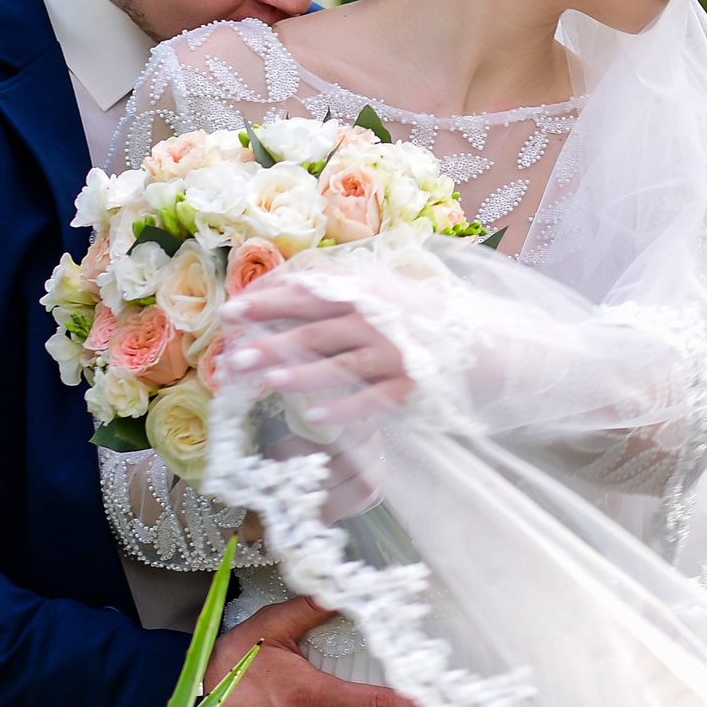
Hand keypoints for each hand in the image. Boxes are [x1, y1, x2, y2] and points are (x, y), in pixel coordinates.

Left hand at [221, 282, 411, 425]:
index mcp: (362, 292)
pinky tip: (316, 418)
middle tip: (235, 357)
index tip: (231, 312)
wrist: (475, 338)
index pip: (306, 294)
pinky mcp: (408, 386)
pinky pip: (373, 399)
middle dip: (273, 344)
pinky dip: (345, 408)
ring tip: (268, 383)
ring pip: (342, 365)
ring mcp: (393, 355)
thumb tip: (280, 289)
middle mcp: (375, 321)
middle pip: (316, 332)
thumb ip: (334, 288)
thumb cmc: (410, 314)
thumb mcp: (376, 288)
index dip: (267, 302)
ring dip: (304, 375)